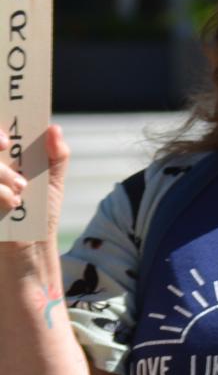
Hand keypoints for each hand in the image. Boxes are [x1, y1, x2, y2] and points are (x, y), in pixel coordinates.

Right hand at [0, 124, 65, 250]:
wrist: (32, 247)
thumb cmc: (41, 211)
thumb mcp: (52, 181)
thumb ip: (55, 154)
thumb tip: (54, 128)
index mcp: (4, 159)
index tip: (6, 141)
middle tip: (7, 150)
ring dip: (1, 174)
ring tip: (21, 189)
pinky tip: (13, 204)